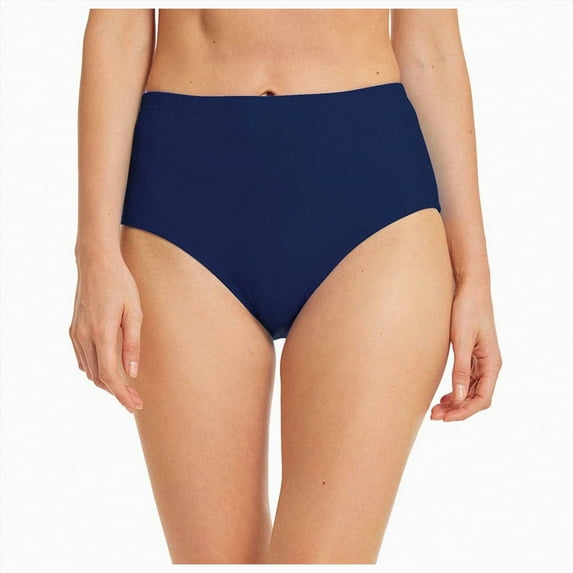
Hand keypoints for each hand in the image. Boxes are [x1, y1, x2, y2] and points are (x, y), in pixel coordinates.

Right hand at [69, 251, 143, 413]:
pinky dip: (96, 370)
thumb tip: (131, 373)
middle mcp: (84, 336)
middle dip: (117, 392)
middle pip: (99, 377)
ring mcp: (76, 333)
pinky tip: (109, 370)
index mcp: (102, 332)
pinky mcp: (74, 330)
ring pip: (89, 370)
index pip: (109, 375)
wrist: (96, 263)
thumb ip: (132, 344)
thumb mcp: (135, 312)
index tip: (135, 405)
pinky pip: (83, 359)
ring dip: (106, 382)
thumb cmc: (121, 284)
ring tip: (127, 388)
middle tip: (137, 400)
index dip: (122, 395)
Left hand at [431, 280, 501, 421]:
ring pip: (470, 391)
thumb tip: (458, 397)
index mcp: (492, 363)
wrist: (470, 288)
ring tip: (436, 409)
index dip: (464, 412)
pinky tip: (443, 396)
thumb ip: (461, 369)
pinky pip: (467, 380)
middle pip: (476, 398)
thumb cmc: (467, 310)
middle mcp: (490, 365)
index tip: (445, 418)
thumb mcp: (462, 340)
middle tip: (434, 416)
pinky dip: (456, 391)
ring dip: (455, 402)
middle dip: (457, 410)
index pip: (482, 399)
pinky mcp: (473, 355)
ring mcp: (482, 361)